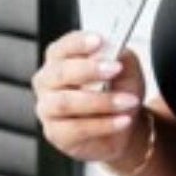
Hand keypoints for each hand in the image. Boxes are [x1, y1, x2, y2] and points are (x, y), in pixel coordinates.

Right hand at [30, 29, 146, 163]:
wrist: (123, 124)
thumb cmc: (118, 90)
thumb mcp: (127, 69)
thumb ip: (120, 57)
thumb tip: (111, 53)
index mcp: (60, 59)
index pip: (62, 47)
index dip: (79, 43)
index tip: (99, 41)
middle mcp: (47, 82)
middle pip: (60, 73)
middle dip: (89, 69)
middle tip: (116, 68)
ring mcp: (47, 109)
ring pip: (66, 103)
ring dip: (101, 101)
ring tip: (129, 101)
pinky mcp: (56, 133)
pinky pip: (76, 129)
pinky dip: (104, 124)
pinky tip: (123, 120)